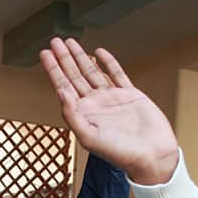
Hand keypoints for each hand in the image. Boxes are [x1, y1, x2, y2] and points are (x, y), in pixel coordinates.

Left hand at [40, 38, 177, 185]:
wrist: (152, 155)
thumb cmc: (121, 153)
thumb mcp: (89, 137)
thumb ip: (72, 115)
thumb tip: (60, 93)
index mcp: (84, 114)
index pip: (64, 87)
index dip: (53, 70)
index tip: (45, 54)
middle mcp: (96, 105)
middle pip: (75, 76)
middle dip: (63, 58)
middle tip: (54, 42)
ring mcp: (112, 99)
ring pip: (93, 72)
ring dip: (81, 57)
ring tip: (70, 42)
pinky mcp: (130, 95)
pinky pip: (117, 74)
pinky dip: (108, 62)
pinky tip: (99, 52)